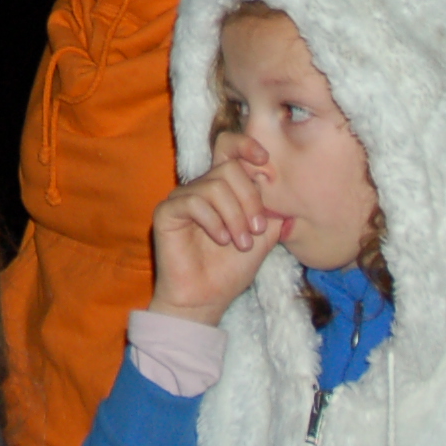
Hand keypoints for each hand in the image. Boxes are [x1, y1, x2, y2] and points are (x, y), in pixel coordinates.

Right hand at [145, 143, 285, 327]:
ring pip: (214, 186)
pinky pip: (193, 202)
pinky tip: (221, 240)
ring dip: (235, 217)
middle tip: (256, 229)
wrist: (207, 299)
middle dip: (250, 199)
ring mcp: (182, 198)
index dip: (246, 145)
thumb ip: (270, 210)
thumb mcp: (262, 237)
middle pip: (229, 168)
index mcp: (223, 188)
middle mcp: (201, 187)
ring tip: (241, 243)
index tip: (264, 159)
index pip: (228, 148)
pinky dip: (214, 221)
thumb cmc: (230, 270)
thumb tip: (279, 188)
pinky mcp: (166, 212)